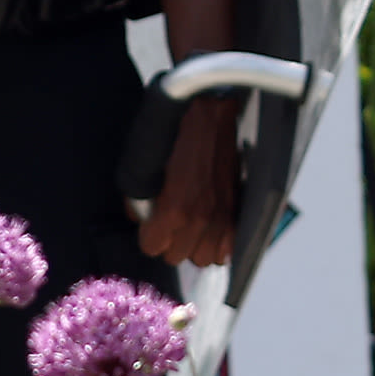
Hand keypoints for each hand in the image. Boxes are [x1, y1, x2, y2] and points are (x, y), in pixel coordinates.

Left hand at [138, 92, 244, 267]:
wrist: (209, 117)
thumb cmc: (173, 134)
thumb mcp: (142, 164)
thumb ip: (137, 199)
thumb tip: (139, 218)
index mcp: (173, 210)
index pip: (153, 248)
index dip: (148, 236)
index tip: (149, 226)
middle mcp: (199, 220)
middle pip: (177, 257)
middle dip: (168, 242)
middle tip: (166, 225)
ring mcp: (221, 218)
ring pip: (202, 259)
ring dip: (192, 246)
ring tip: (187, 229)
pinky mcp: (236, 211)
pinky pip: (226, 250)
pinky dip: (216, 245)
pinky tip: (207, 230)